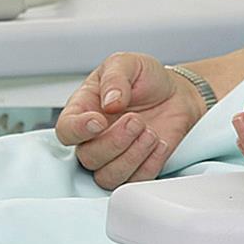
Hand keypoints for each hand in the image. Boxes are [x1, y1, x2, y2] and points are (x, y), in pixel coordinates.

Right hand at [55, 53, 207, 189]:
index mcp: (83, 110)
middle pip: (87, 158)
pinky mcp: (137, 169)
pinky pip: (135, 181)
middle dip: (114, 141)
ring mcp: (115, 156)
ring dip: (132, 156)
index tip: (98, 121)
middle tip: (136, 120)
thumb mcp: (128, 63)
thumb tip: (110, 101)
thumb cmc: (146, 79)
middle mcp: (95, 138)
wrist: (177, 93)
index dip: (78, 131)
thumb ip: (115, 78)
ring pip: (108, 177)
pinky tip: (160, 143)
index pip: (66, 130)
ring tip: (150, 132)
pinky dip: (150, 164)